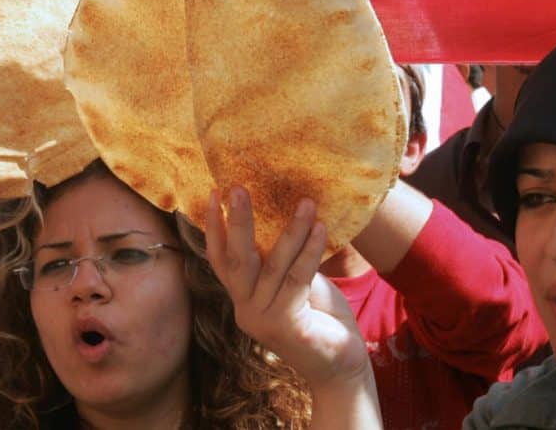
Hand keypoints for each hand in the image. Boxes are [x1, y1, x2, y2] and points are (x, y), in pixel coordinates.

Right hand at [206, 187, 371, 390]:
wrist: (342, 367)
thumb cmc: (321, 320)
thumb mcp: (296, 284)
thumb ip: (283, 261)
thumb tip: (285, 218)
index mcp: (243, 299)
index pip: (220, 260)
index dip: (214, 227)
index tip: (213, 194)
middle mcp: (246, 310)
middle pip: (237, 260)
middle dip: (239, 221)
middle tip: (238, 188)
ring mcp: (263, 320)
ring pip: (274, 265)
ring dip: (291, 230)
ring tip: (306, 202)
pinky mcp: (287, 325)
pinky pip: (298, 278)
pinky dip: (310, 250)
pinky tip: (321, 228)